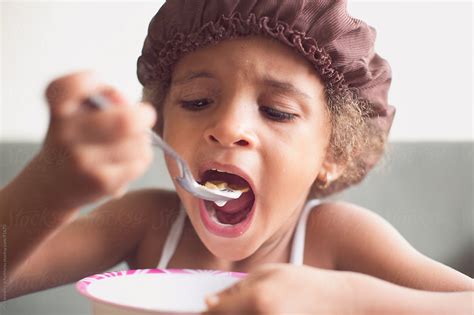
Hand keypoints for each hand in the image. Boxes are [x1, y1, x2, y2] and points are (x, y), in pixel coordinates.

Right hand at [38, 71, 155, 207]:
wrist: (55, 186)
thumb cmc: (77, 141)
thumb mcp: (79, 113)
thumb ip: (104, 97)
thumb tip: (128, 103)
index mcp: (58, 109)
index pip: (71, 85)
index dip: (92, 81)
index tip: (100, 89)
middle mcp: (66, 134)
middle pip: (125, 121)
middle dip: (143, 116)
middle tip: (144, 116)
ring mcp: (83, 160)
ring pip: (138, 141)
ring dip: (141, 140)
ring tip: (129, 144)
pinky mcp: (102, 182)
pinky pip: (140, 161)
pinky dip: (141, 158)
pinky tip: (127, 161)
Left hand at [204, 263, 354, 313]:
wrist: (339, 303)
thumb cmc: (303, 283)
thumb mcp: (268, 273)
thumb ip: (236, 288)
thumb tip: (208, 303)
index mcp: (258, 300)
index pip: (214, 313)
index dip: (204, 313)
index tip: (204, 310)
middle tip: (220, 310)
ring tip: (250, 308)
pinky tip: (257, 313)